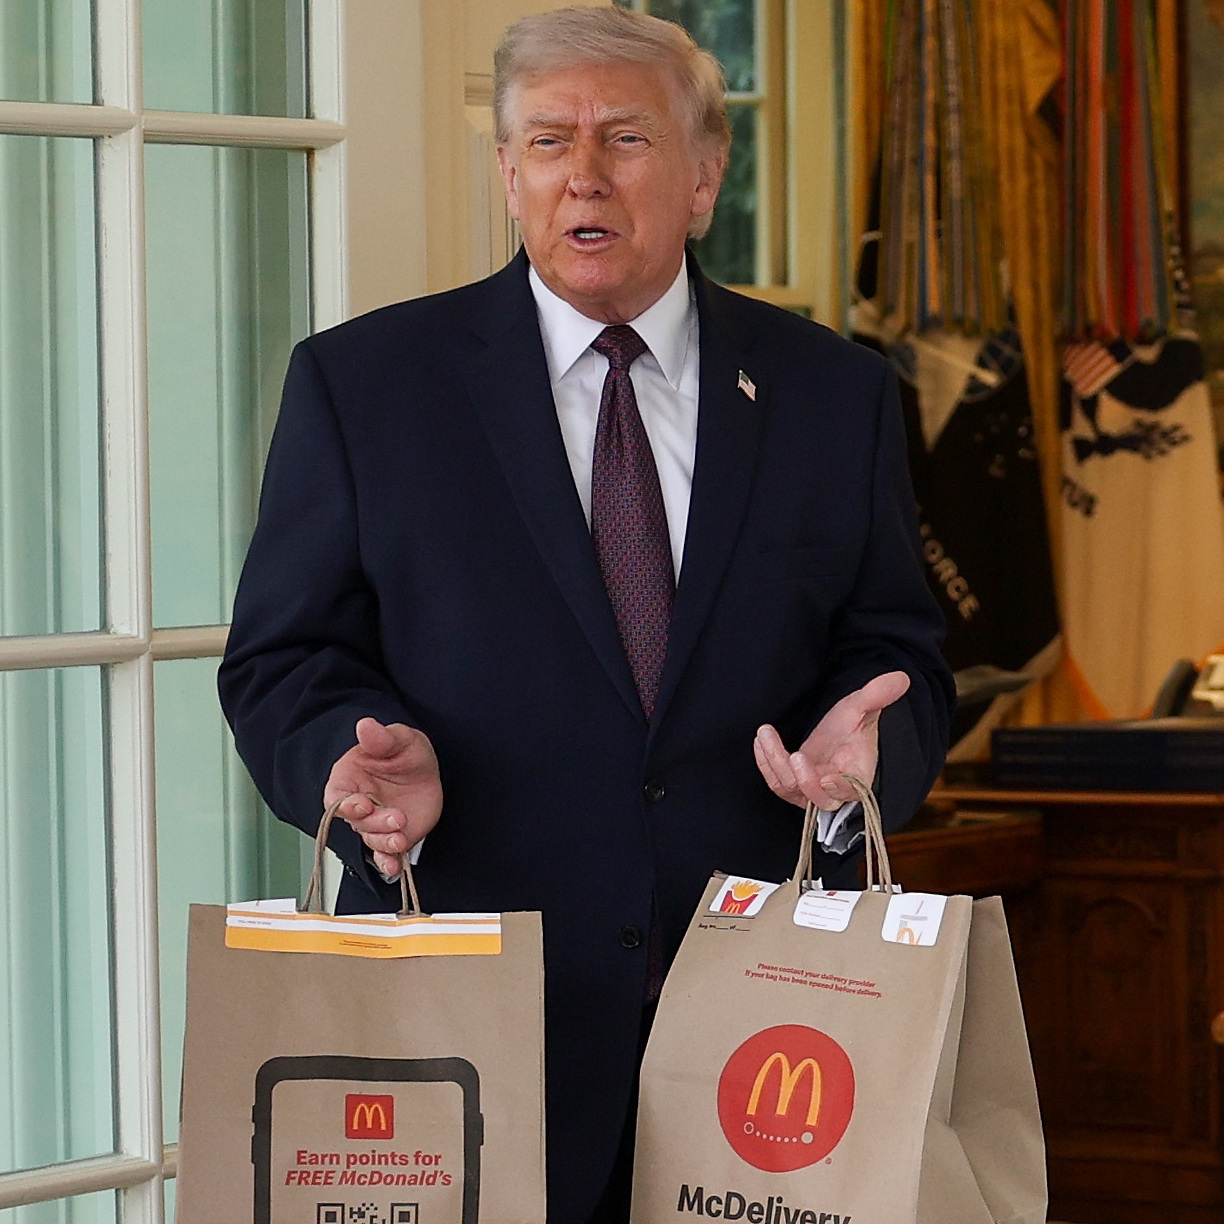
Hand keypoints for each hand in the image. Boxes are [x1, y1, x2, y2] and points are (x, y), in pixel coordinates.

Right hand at [323, 717, 443, 877]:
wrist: (425, 770)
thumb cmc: (403, 752)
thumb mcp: (398, 739)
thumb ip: (381, 738)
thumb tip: (365, 726)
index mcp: (348, 782)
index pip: (337, 799)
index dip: (347, 805)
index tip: (362, 804)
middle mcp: (359, 806)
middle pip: (357, 823)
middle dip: (376, 824)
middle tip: (397, 818)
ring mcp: (376, 824)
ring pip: (372, 840)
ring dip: (384, 844)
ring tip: (400, 839)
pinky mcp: (394, 836)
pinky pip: (386, 855)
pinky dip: (388, 863)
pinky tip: (395, 865)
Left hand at [754, 671, 910, 809]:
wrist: (838, 736)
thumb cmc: (853, 727)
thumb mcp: (863, 708)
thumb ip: (877, 696)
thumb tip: (900, 678)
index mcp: (859, 776)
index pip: (851, 791)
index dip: (839, 788)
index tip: (827, 778)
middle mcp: (834, 790)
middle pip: (818, 799)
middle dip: (805, 781)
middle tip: (795, 755)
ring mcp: (811, 791)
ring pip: (790, 789)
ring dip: (775, 763)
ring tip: (765, 733)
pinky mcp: (793, 786)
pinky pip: (776, 782)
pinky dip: (765, 764)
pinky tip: (761, 740)